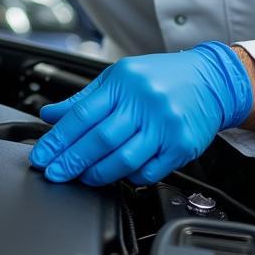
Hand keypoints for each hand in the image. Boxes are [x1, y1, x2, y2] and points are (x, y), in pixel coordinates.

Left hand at [29, 43, 252, 185]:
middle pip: (100, 140)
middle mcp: (144, 102)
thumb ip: (84, 99)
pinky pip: (149, 170)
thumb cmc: (162, 77)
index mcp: (123, 82)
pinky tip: (120, 175)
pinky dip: (130, 177)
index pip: (82, 115)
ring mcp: (164, 125)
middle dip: (72, 161)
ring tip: (84, 177)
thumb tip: (50, 115)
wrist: (212, 79)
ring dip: (98, 174)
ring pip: (123, 159)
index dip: (58, 140)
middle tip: (55, 173)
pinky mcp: (182, 145)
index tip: (43, 156)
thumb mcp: (120, 77)